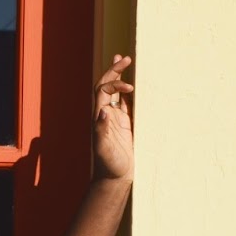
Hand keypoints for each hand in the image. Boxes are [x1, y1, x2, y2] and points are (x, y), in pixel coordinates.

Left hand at [92, 55, 133, 182]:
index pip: (103, 91)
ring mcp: (116, 119)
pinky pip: (127, 104)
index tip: (130, 88)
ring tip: (125, 61)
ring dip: (119, 77)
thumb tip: (103, 111)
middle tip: (124, 57)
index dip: (115, 84)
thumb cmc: (109, 165)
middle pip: (107, 86)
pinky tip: (136, 84)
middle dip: (114, 71)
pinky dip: (129, 92)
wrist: (114, 178)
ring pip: (116, 93)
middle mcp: (105, 114)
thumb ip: (102, 130)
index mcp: (99, 117)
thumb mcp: (104, 149)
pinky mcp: (126, 125)